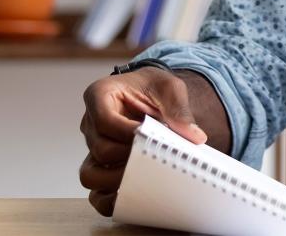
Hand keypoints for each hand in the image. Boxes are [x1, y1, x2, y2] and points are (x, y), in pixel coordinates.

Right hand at [79, 68, 206, 215]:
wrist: (151, 95)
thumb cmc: (154, 88)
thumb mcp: (169, 87)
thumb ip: (179, 108)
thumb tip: (194, 136)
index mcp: (100, 96)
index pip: (105, 120)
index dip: (127, 132)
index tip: (151, 136)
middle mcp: (91, 124)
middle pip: (100, 149)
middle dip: (129, 157)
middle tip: (155, 157)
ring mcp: (93, 147)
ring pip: (90, 174)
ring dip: (116, 181)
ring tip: (145, 178)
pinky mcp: (100, 166)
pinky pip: (95, 191)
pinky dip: (109, 199)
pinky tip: (132, 196)